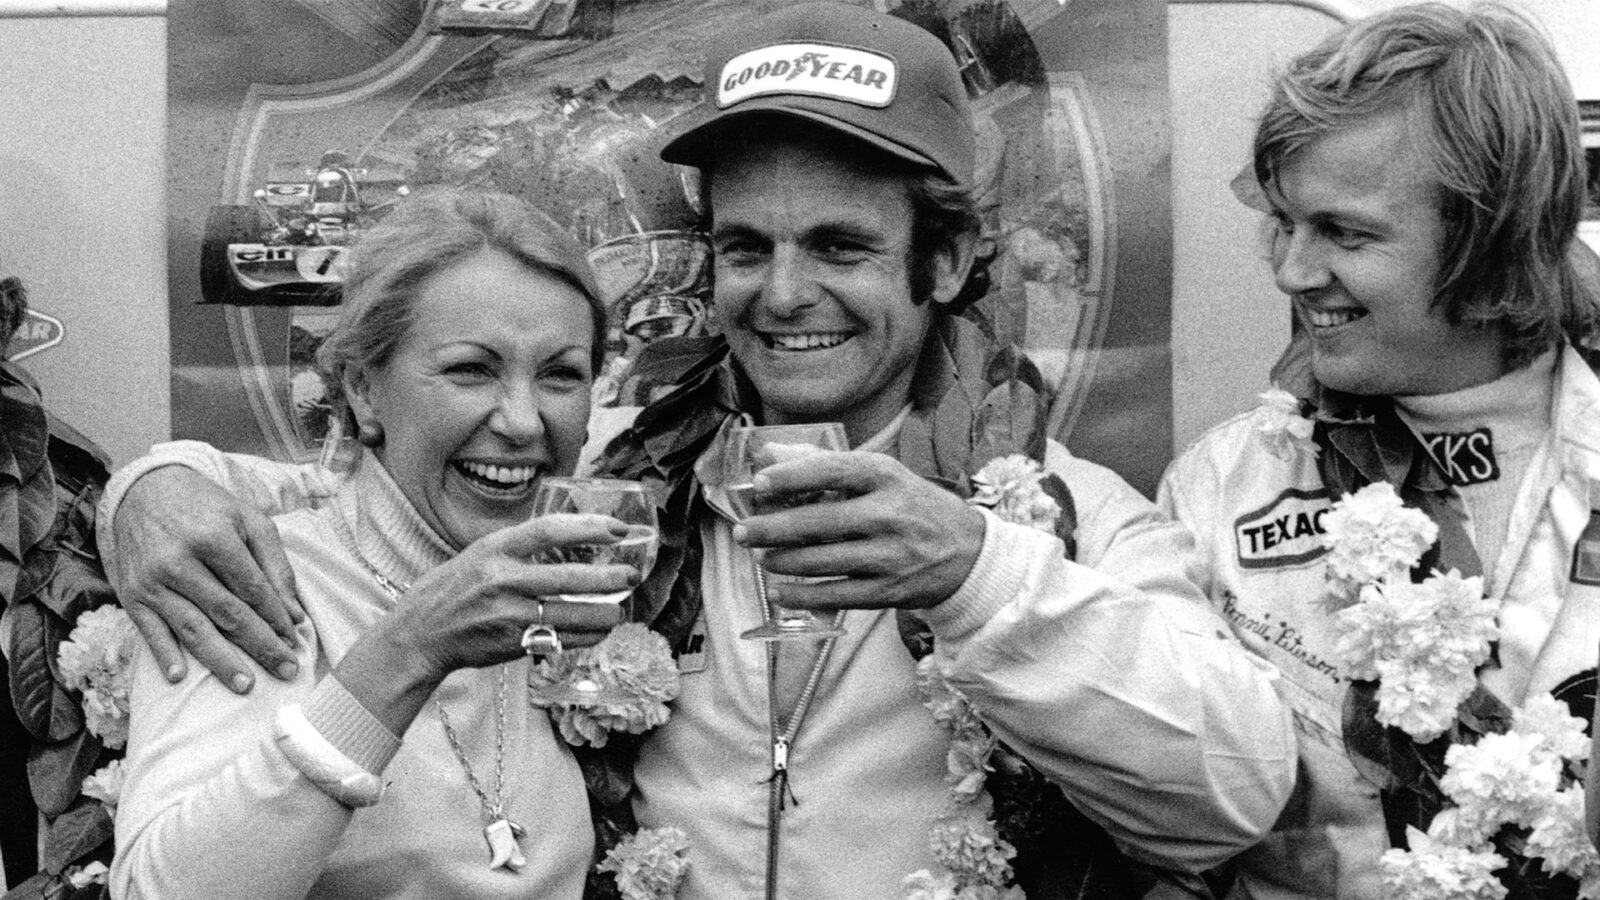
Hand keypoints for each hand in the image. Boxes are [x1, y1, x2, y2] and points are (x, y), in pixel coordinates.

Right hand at [113, 466, 303, 692]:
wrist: (146, 492)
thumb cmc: (208, 509)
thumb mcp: (250, 521)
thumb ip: (275, 565)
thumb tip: (294, 615)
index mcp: (213, 538)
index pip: (252, 589)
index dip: (276, 618)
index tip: (295, 642)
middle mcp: (179, 561)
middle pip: (227, 613)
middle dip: (260, 645)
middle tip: (286, 671)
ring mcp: (151, 581)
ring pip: (192, 628)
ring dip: (220, 660)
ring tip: (246, 685)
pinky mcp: (131, 595)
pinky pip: (149, 631)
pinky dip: (164, 655)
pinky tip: (181, 678)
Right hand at [375, 512, 633, 680]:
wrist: (420, 633)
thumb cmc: (454, 588)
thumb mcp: (481, 553)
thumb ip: (521, 546)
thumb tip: (573, 534)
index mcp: (495, 548)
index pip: (549, 530)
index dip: (589, 527)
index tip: (618, 529)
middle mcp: (502, 580)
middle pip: (569, 577)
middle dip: (609, 578)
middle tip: (632, 576)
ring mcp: (507, 614)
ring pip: (571, 615)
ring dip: (604, 615)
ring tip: (620, 611)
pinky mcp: (512, 643)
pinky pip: (561, 640)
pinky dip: (585, 637)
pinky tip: (598, 631)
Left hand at [733, 450, 985, 609]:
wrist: (967, 553)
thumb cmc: (912, 506)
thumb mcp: (881, 474)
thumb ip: (825, 463)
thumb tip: (769, 453)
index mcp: (886, 476)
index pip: (832, 471)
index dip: (791, 476)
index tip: (759, 483)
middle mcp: (889, 514)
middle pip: (818, 522)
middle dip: (772, 528)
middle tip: (742, 531)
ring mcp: (889, 556)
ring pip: (821, 561)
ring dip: (782, 561)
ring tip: (761, 557)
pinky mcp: (888, 591)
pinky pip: (835, 595)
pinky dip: (801, 595)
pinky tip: (779, 591)